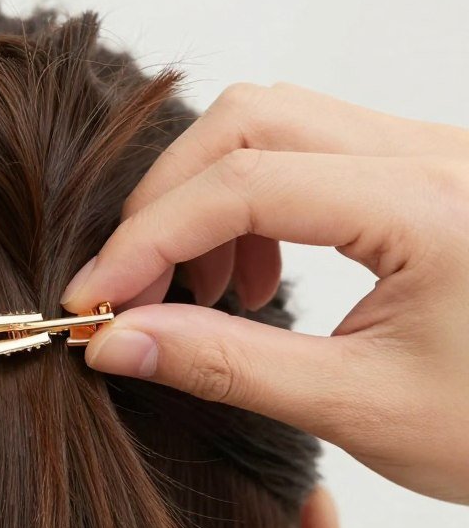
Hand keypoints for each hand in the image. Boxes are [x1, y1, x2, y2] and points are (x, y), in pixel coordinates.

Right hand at [61, 83, 468, 502]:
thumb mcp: (359, 408)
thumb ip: (226, 367)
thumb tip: (119, 343)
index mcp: (432, 207)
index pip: (245, 184)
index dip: (147, 240)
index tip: (94, 300)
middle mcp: (433, 154)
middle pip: (249, 118)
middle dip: (167, 201)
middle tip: (131, 287)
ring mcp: (428, 153)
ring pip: (272, 120)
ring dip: (206, 195)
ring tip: (198, 290)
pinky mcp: (418, 171)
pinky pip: (305, 149)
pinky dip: (248, 201)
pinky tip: (252, 277)